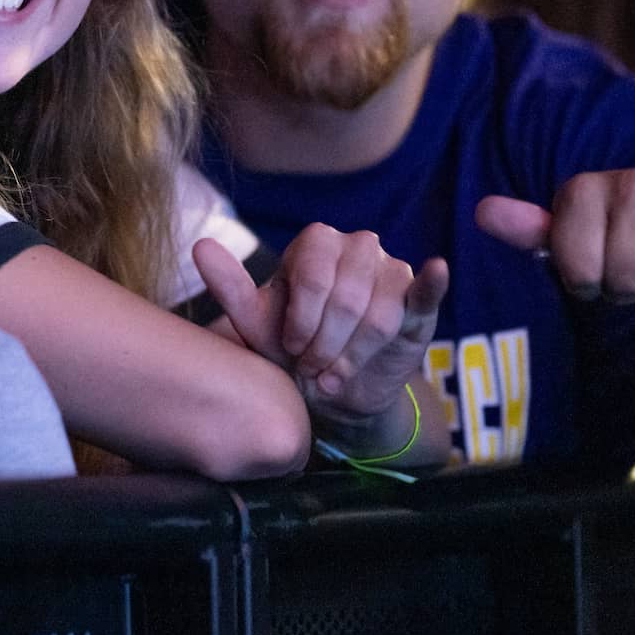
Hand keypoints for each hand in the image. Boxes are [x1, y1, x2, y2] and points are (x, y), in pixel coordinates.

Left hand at [194, 226, 446, 419]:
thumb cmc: (290, 349)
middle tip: (313, 368)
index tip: (291, 348)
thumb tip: (199, 246)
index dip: (302, 320)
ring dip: (355, 354)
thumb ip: (231, 287)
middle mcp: (358, 247)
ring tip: (336, 373)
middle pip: (346, 297)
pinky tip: (435, 271)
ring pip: (380, 314)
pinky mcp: (419, 304)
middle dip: (326, 343)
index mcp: (316, 244)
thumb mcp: (256, 325)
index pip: (312, 276)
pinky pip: (426, 290)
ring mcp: (392, 272)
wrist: (330, 390)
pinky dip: (431, 282)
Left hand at [476, 171, 634, 304]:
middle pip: (612, 277)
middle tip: (629, 268)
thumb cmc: (625, 234)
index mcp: (581, 189)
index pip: (572, 266)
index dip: (584, 280)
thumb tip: (481, 212)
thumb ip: (530, 229)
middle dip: (619, 287)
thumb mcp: (576, 230)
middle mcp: (625, 184)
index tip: (594, 265)